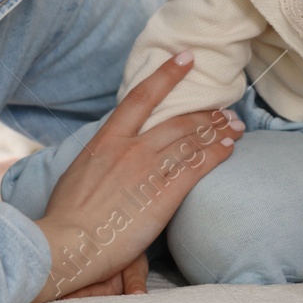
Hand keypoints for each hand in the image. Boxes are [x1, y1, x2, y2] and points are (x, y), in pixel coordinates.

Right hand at [29, 51, 242, 302]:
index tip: (187, 59)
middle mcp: (131, 148)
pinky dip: (216, 155)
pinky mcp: (162, 196)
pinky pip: (196, 168)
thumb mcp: (80, 170)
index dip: (168, 75)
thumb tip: (111, 152)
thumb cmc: (67, 214)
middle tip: (226, 111)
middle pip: (178, 121)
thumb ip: (102, 156)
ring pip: (191, 141)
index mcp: (107, 139)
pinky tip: (228, 149)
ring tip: (234, 127)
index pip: (142, 97)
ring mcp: (148, 171)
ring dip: (217, 131)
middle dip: (206, 114)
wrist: (68, 244)